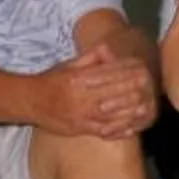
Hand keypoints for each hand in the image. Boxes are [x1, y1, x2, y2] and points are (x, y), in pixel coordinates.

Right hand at [37, 44, 155, 138]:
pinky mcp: (79, 129)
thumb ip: (89, 59)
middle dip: (132, 88)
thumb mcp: (67, 65)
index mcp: (78, 79)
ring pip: (111, 113)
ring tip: (145, 106)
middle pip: (113, 93)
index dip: (126, 71)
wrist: (30, 102)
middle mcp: (80, 97)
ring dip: (130, 110)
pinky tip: (131, 127)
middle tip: (149, 84)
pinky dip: (118, 129)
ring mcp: (80, 115)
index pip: (107, 74)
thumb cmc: (51, 81)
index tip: (140, 68)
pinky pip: (103, 130)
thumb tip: (107, 48)